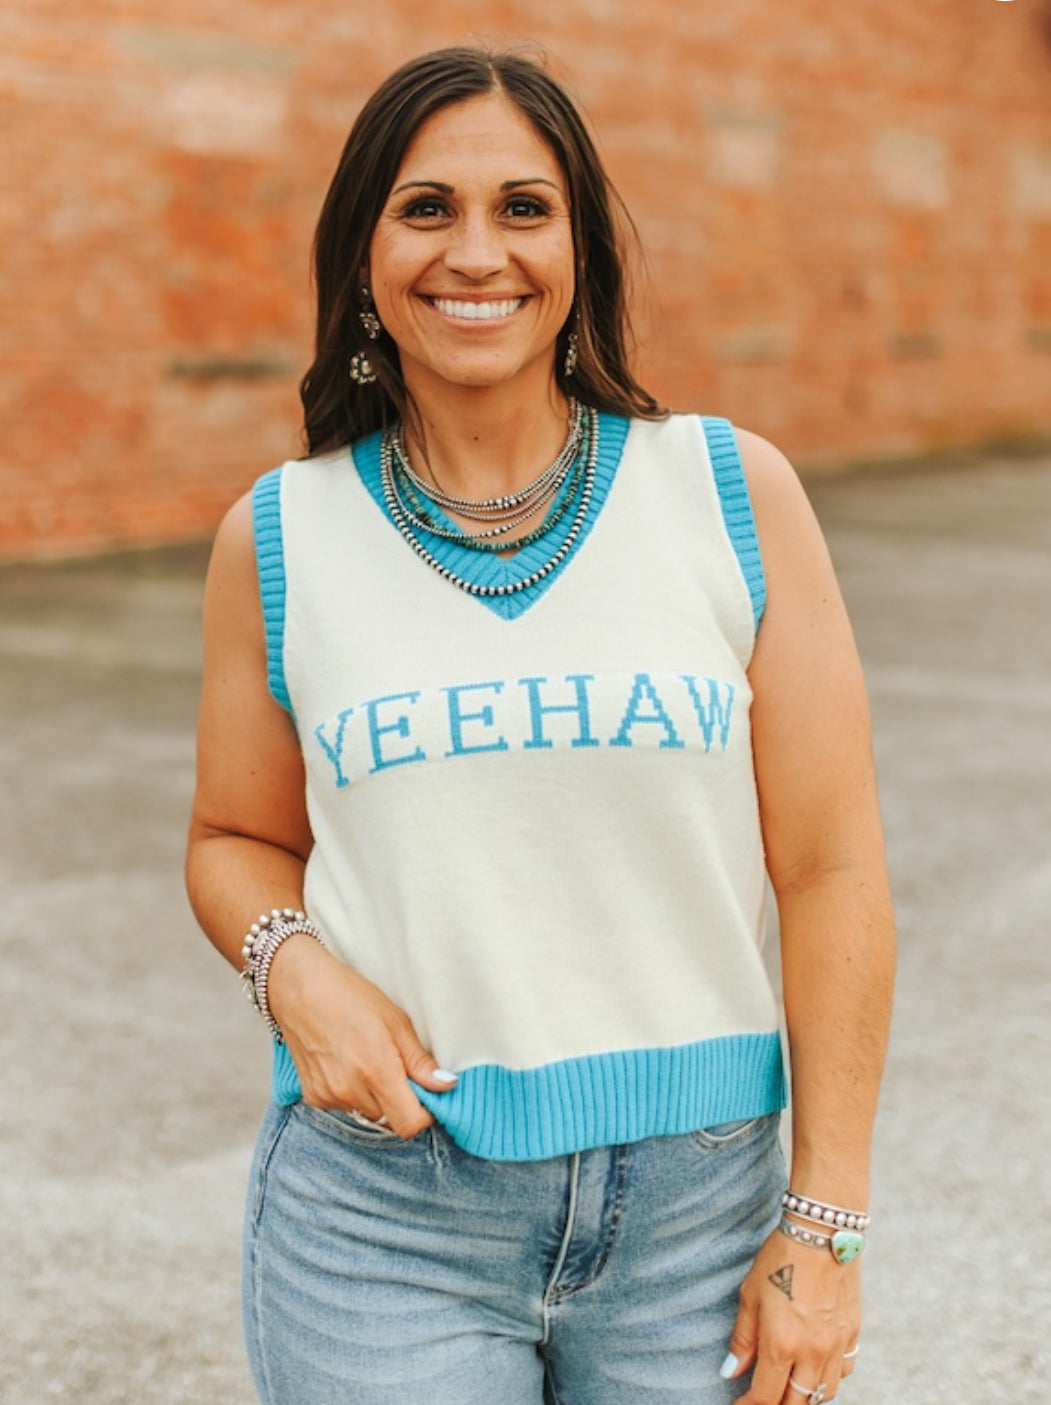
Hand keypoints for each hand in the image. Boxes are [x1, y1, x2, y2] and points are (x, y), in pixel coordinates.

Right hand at [267, 934, 455, 1138]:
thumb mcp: (395, 1021)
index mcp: (376, 1070)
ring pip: (368, 1112)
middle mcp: (350, 1090)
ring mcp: (329, 1096)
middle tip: (394, 1066)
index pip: (409, 1123)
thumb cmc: (350, 997)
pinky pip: (344, 1107)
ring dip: (375, 1096)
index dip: (423, 1114)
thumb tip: (446, 1085)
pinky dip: (351, 1093)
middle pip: (390, 1118)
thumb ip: (420, 1061)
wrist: (299, 989)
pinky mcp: (313, 1098)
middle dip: (399, 1099)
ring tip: (365, 1058)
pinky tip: (345, 1063)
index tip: (425, 1094)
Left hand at [720, 1227, 860, 1402]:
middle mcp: (812, 1353)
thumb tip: (730, 1372)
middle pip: (796, 1404)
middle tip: (762, 1397)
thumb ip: (742, 1339)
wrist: (822, 1232)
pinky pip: (843, 1372)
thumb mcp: (750, 1295)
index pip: (765, 1397)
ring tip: (788, 1386)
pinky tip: (815, 1366)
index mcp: (781, 1344)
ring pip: (823, 1394)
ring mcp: (836, 1346)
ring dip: (804, 1397)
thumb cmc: (780, 1259)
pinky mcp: (853, 1334)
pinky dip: (828, 1378)